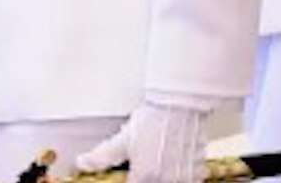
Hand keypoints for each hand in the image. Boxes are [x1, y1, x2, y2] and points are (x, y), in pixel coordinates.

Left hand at [72, 99, 210, 182]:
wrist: (179, 104)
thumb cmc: (152, 119)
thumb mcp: (122, 138)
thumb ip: (102, 156)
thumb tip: (82, 162)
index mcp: (145, 176)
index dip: (132, 178)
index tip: (133, 172)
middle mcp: (165, 180)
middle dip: (148, 176)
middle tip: (149, 160)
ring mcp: (183, 176)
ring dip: (165, 176)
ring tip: (162, 158)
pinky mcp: (198, 170)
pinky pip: (189, 179)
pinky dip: (182, 174)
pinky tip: (176, 160)